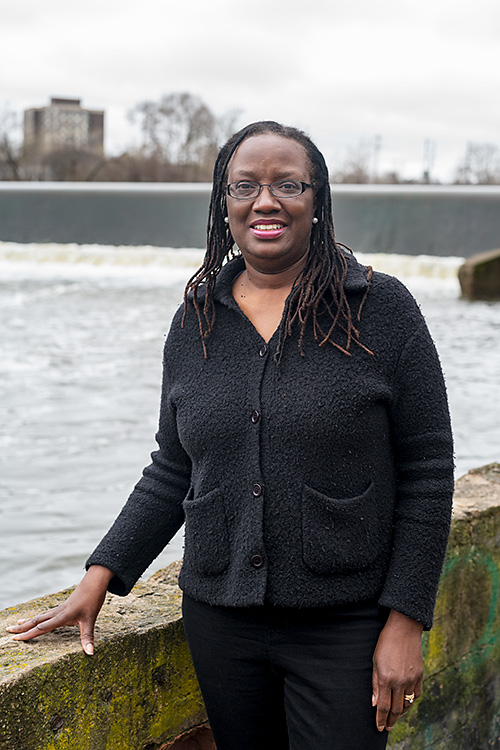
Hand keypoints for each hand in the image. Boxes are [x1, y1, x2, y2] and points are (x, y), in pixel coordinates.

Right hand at [6, 565, 113, 655]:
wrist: (95, 581)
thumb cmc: (93, 599)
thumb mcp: (91, 619)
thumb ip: (88, 636)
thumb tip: (90, 653)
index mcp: (62, 616)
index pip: (41, 628)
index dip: (28, 634)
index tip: (15, 639)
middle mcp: (58, 612)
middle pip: (36, 621)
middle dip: (22, 627)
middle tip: (8, 631)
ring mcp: (60, 608)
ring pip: (40, 616)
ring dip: (28, 621)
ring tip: (17, 624)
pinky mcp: (64, 606)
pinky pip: (47, 613)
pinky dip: (38, 617)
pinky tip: (37, 618)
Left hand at [372, 608, 423, 731]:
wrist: (404, 629)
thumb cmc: (385, 643)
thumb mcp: (375, 661)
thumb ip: (375, 684)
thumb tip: (374, 704)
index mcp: (386, 679)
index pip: (383, 706)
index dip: (380, 719)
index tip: (379, 728)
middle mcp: (399, 682)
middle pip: (395, 709)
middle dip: (390, 720)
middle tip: (387, 727)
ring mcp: (411, 680)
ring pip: (407, 704)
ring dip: (401, 713)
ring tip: (395, 718)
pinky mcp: (420, 676)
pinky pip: (416, 695)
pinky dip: (411, 702)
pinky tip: (406, 703)